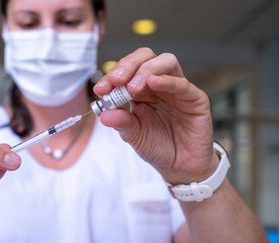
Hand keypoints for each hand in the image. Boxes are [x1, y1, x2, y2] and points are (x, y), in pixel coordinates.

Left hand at [94, 48, 217, 184]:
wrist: (180, 166)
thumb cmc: (157, 146)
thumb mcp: (133, 135)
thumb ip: (121, 123)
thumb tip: (103, 114)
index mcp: (140, 90)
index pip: (126, 71)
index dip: (112, 76)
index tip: (101, 89)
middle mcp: (158, 85)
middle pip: (145, 58)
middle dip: (128, 65)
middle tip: (116, 80)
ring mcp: (177, 89)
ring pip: (165, 62)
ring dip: (146, 69)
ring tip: (133, 86)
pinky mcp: (195, 98)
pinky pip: (182, 83)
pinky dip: (167, 80)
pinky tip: (153, 83)